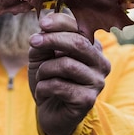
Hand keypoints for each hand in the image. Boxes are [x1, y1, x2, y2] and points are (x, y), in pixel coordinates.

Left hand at [28, 11, 110, 134]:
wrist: (49, 112)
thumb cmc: (48, 78)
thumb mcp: (42, 55)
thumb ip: (44, 40)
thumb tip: (44, 29)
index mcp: (92, 47)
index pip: (80, 27)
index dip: (60, 22)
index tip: (42, 23)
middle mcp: (100, 63)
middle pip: (79, 43)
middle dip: (52, 40)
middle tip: (33, 42)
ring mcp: (97, 82)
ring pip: (67, 65)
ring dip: (45, 69)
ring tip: (41, 76)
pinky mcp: (88, 100)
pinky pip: (59, 86)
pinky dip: (43, 87)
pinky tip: (44, 92)